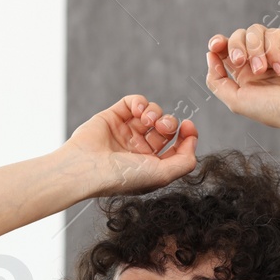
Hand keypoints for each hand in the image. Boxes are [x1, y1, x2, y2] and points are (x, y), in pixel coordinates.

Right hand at [61, 94, 198, 196]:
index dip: (187, 136)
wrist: (87, 169)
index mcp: (152, 166)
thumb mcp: (163, 175)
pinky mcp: (113, 117)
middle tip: (162, 127)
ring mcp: (126, 132)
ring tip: (147, 120)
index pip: (176, 147)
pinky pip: (133, 102)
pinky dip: (140, 102)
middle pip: (166, 129)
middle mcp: (140, 150)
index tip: (188, 127)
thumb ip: (185, 162)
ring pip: (152, 113)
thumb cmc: (122, 177)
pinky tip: (138, 110)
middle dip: (170, 124)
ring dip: (155, 112)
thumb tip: (192, 142)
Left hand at [205, 25, 279, 131]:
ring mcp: (276, 49)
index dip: (218, 43)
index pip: (227, 49)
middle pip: (237, 36)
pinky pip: (272, 34)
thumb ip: (216, 80)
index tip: (215, 46)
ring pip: (253, 31)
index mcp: (245, 73)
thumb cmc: (272, 109)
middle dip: (235, 46)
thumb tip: (210, 54)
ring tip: (262, 69)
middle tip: (241, 62)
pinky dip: (272, 50)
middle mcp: (260, 59)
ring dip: (254, 50)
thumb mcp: (235, 100)